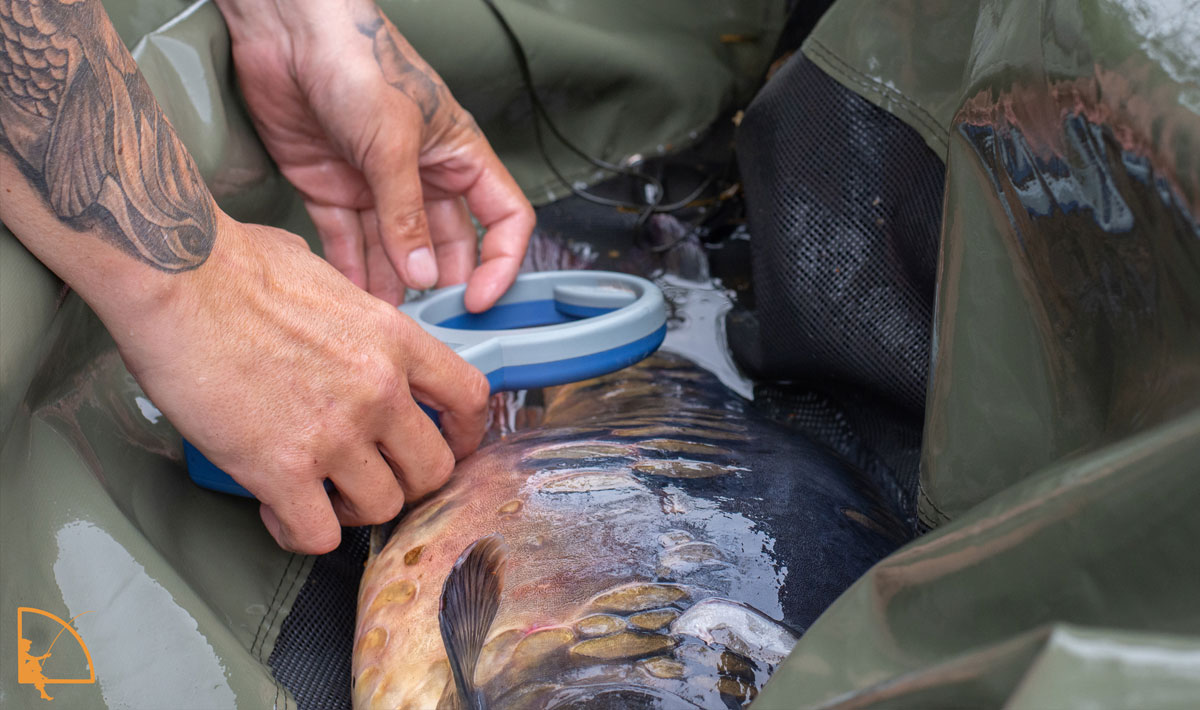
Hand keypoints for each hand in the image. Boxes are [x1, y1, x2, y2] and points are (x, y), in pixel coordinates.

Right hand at [115, 215, 489, 552]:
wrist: (176, 279)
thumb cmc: (234, 265)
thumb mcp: (326, 276)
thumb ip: (357, 316)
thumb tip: (350, 324)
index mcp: (395, 340)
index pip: (470, 399)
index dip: (466, 434)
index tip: (449, 444)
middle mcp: (379, 390)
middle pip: (434, 469)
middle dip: (407, 481)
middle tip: (373, 477)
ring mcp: (335, 433)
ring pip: (382, 509)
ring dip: (354, 510)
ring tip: (319, 493)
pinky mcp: (281, 469)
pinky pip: (318, 535)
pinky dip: (300, 532)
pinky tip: (278, 510)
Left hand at [216, 0, 534, 309]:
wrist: (288, 32)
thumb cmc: (356, 58)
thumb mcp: (393, 142)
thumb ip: (407, 214)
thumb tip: (423, 274)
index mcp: (459, 155)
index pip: (503, 218)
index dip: (501, 261)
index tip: (481, 298)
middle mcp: (423, 174)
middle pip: (447, 244)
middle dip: (441, 283)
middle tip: (431, 321)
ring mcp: (377, 185)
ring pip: (395, 250)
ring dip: (392, 284)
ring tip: (387, 320)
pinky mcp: (333, 189)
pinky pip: (348, 241)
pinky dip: (350, 270)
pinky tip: (352, 297)